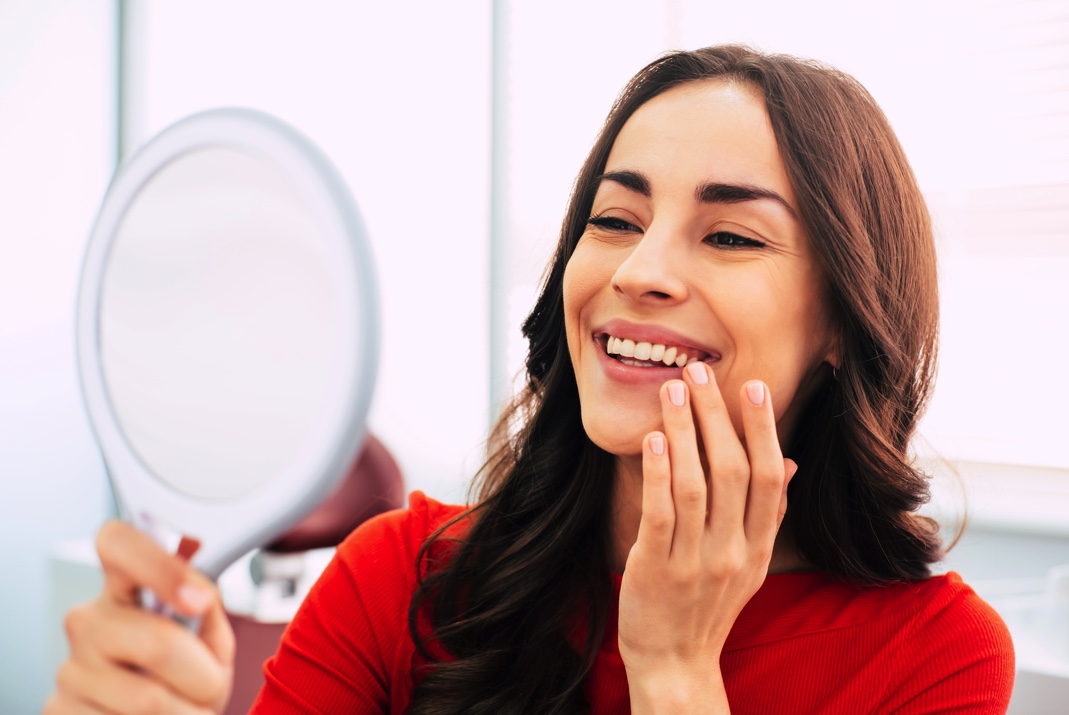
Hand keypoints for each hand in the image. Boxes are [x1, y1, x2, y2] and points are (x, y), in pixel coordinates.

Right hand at [44, 521, 234, 713]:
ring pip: (148, 700)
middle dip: (204, 675)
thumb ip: (208, 608)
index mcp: (123, 586)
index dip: (161, 567)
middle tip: (210, 685)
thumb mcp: (209, 637)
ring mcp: (69, 668)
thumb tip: (200, 592)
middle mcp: (88, 620)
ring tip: (185, 708)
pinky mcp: (58, 710)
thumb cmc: (189, 676)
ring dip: (186, 713)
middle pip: (158, 642)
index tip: (198, 600)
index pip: (119, 544)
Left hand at [618, 362, 796, 711]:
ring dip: (685, 433)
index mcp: (757, 547)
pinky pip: (660, 515)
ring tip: (672, 391)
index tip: (751, 386)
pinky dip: (658, 474)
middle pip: (733, 472)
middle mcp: (732, 552)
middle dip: (717, 417)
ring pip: (696, 486)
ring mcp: (695, 563)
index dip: (762, 429)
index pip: (768, 478)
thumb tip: (787, 462)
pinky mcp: (656, 570)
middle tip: (699, 372)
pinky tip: (653, 439)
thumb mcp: (748, 564)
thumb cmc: (708, 605)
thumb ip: (767, 514)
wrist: (676, 664)